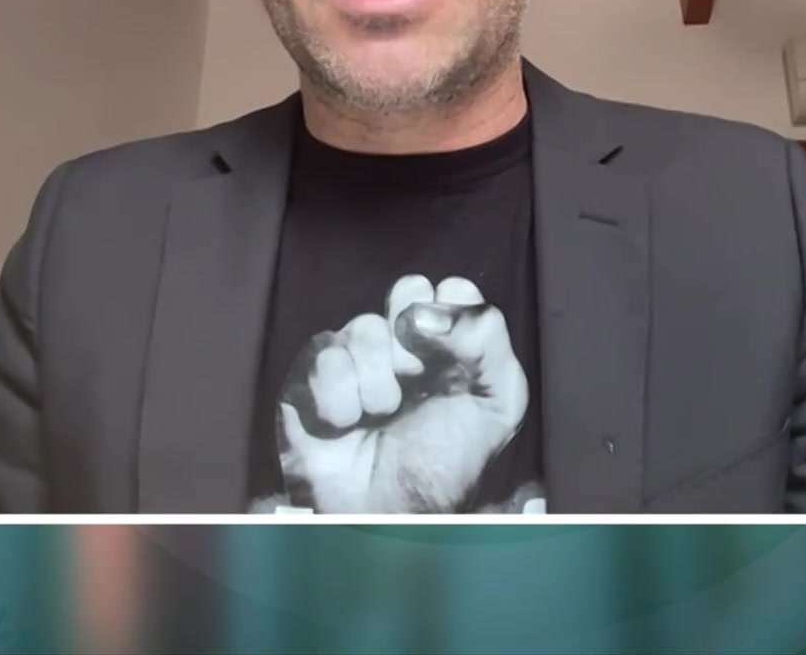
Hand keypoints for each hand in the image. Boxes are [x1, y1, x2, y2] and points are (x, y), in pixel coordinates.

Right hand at [275, 275, 527, 513]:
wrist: (389, 516)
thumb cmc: (444, 464)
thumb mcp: (497, 404)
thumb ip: (487, 341)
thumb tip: (425, 309)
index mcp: (447, 342)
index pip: (451, 289)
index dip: (454, 321)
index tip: (457, 364)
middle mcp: (398, 341)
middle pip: (407, 290)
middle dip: (415, 341)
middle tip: (418, 382)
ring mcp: (352, 355)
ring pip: (365, 327)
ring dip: (380, 384)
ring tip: (381, 418)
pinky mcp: (308, 377)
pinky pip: (324, 357)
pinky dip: (340, 399)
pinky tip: (346, 425)